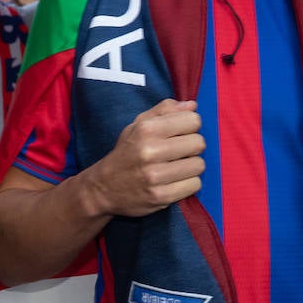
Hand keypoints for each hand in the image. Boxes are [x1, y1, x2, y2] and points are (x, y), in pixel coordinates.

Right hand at [82, 99, 203, 217]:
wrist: (104, 188)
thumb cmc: (126, 152)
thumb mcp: (137, 125)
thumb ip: (164, 111)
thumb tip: (193, 105)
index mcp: (146, 129)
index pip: (193, 120)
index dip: (190, 126)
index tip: (181, 132)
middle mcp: (150, 151)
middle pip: (199, 143)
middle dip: (193, 146)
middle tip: (180, 151)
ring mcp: (156, 176)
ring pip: (199, 165)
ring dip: (192, 166)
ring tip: (178, 166)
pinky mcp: (161, 196)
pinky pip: (194, 185)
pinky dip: (188, 182)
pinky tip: (175, 180)